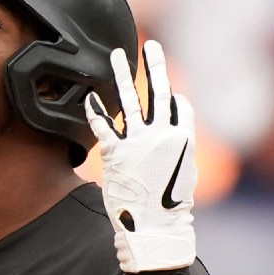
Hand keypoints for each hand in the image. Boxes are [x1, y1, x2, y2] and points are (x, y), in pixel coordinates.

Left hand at [85, 40, 196, 271]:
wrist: (156, 228)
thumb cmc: (170, 206)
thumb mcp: (184, 173)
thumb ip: (181, 147)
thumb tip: (179, 129)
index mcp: (183, 138)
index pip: (178, 106)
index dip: (171, 93)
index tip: (165, 81)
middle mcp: (162, 134)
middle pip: (157, 92)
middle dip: (154, 66)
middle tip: (151, 46)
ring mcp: (138, 142)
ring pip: (130, 100)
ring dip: (123, 75)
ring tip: (117, 56)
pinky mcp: (116, 153)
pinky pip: (104, 125)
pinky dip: (96, 109)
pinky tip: (89, 95)